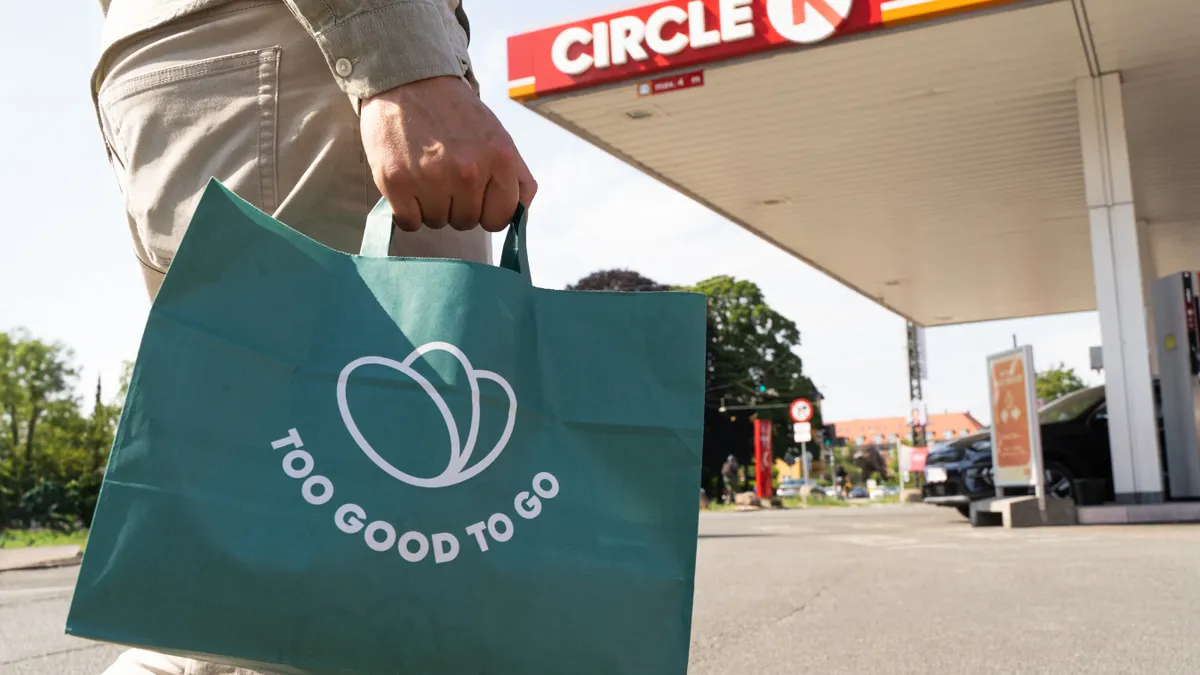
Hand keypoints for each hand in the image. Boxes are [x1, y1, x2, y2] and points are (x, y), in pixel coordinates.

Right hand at [360, 76, 536, 232]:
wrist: (409, 81)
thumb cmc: (457, 114)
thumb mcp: (499, 137)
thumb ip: (517, 178)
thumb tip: (520, 217)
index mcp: (500, 159)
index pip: (500, 219)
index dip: (486, 210)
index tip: (475, 193)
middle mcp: (469, 171)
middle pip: (466, 222)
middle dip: (456, 204)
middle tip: (445, 171)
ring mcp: (432, 178)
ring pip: (437, 222)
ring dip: (430, 205)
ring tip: (425, 170)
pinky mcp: (397, 182)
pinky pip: (409, 222)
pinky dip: (406, 210)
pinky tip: (407, 182)